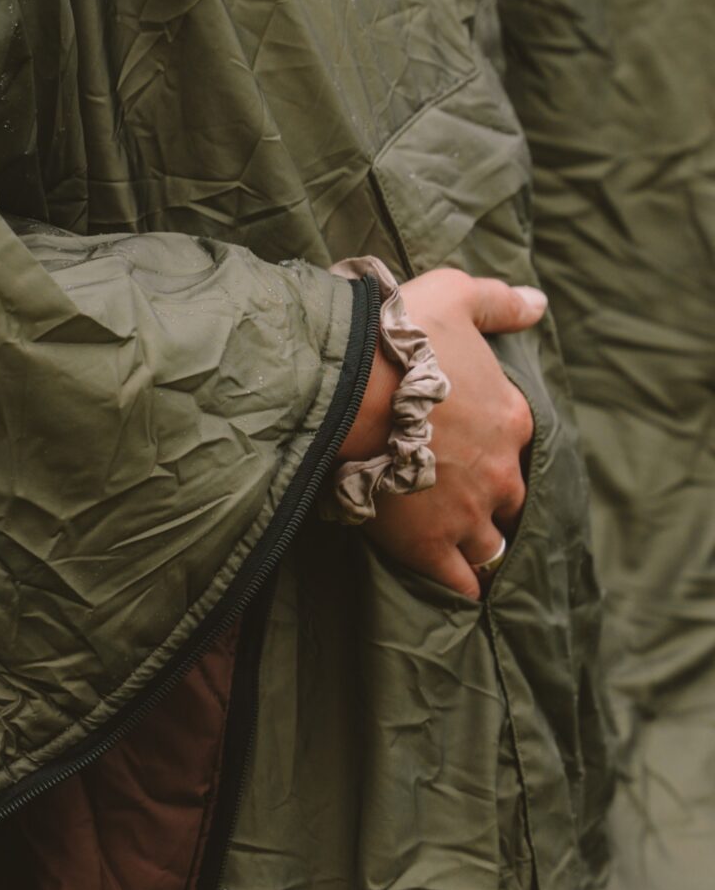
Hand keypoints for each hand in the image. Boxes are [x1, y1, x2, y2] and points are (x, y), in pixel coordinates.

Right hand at [338, 269, 545, 599]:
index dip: (495, 452)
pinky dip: (462, 587)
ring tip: (460, 553)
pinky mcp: (430, 545)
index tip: (469, 452)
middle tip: (463, 504)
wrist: (351, 386)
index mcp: (510, 416)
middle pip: (510, 501)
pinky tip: (458, 593)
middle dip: (492, 504)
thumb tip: (538, 303)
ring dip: (479, 547)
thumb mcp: (455, 295)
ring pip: (490, 545)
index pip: (517, 446)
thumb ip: (499, 302)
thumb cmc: (400, 337)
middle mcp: (500, 471)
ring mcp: (468, 512)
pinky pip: (459, 580)